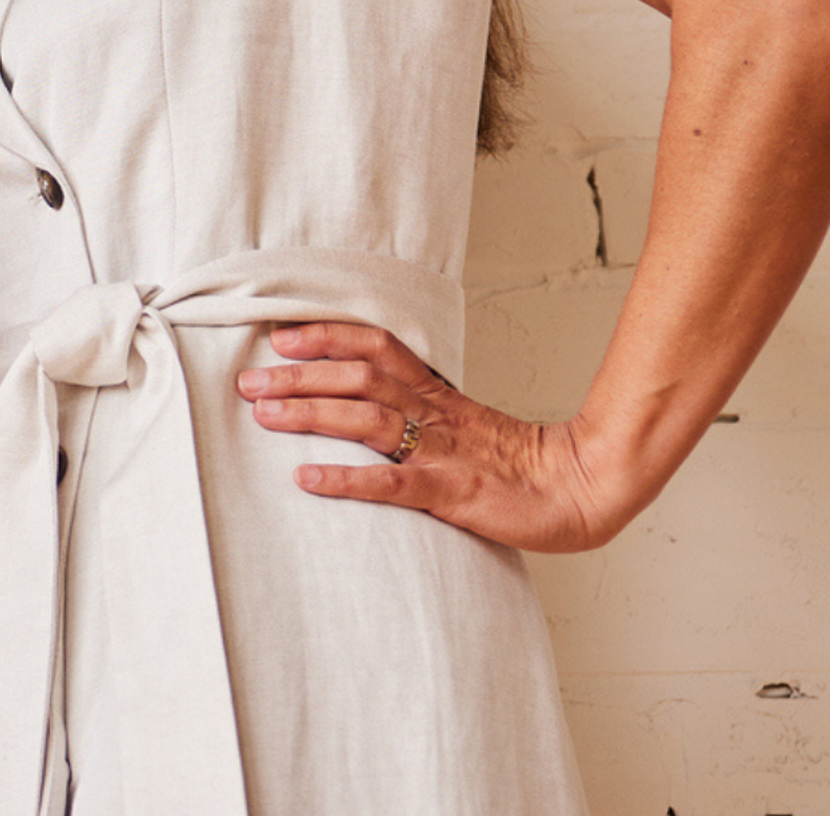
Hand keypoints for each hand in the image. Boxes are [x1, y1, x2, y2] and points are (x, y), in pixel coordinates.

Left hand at [239, 321, 635, 550]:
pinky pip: (393, 483)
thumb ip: (417, 407)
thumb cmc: (516, 463)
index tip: (279, 338)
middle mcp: (435, 414)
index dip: (326, 337)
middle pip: (358, 378)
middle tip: (247, 382)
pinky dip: (347, 479)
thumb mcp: (462, 422)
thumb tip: (359, 398)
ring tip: (263, 415)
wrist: (582, 489)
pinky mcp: (452, 493)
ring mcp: (443, 452)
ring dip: (309, 414)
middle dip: (298, 377)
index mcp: (437, 393)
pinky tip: (307, 479)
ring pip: (367, 419)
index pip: (375, 346)